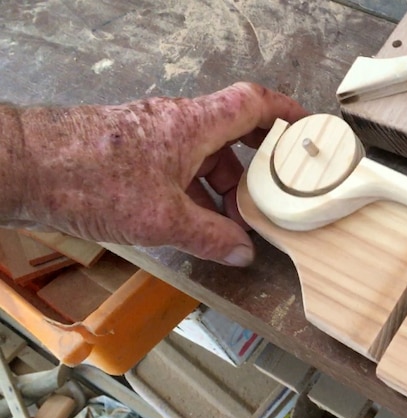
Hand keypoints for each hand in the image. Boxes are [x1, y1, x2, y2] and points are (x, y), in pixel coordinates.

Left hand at [7, 82, 307, 265]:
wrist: (27, 168)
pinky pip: (177, 165)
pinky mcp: (131, 151)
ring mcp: (152, 135)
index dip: (284, 111)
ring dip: (220, 185)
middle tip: (268, 197)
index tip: (304, 127)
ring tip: (229, 222)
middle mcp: (176, 122)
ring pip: (202, 154)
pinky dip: (192, 189)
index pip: (252, 102)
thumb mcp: (164, 218)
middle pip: (231, 135)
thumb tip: (242, 251)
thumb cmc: (92, 180)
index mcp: (194, 125)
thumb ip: (210, 236)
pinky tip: (191, 221)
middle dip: (253, 168)